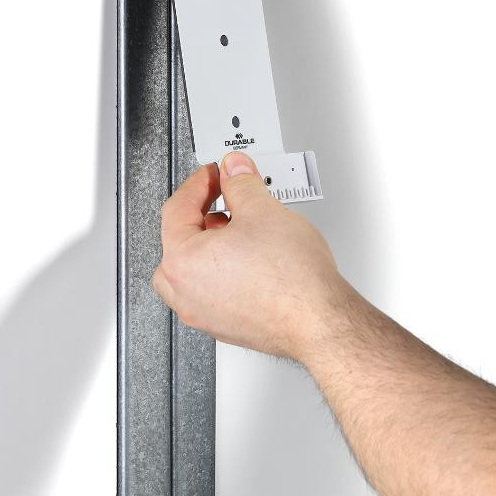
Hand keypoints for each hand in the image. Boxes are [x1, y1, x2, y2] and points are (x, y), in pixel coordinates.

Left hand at [152, 151, 345, 359]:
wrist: (317, 319)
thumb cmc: (290, 278)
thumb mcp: (262, 210)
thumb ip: (241, 183)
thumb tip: (234, 170)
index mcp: (182, 260)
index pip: (178, 208)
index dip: (200, 182)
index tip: (216, 173)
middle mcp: (184, 292)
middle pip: (179, 240)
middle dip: (202, 213)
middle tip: (225, 196)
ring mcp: (202, 313)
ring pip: (194, 268)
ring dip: (211, 243)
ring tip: (240, 228)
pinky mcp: (224, 325)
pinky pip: (212, 288)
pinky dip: (223, 269)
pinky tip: (249, 257)